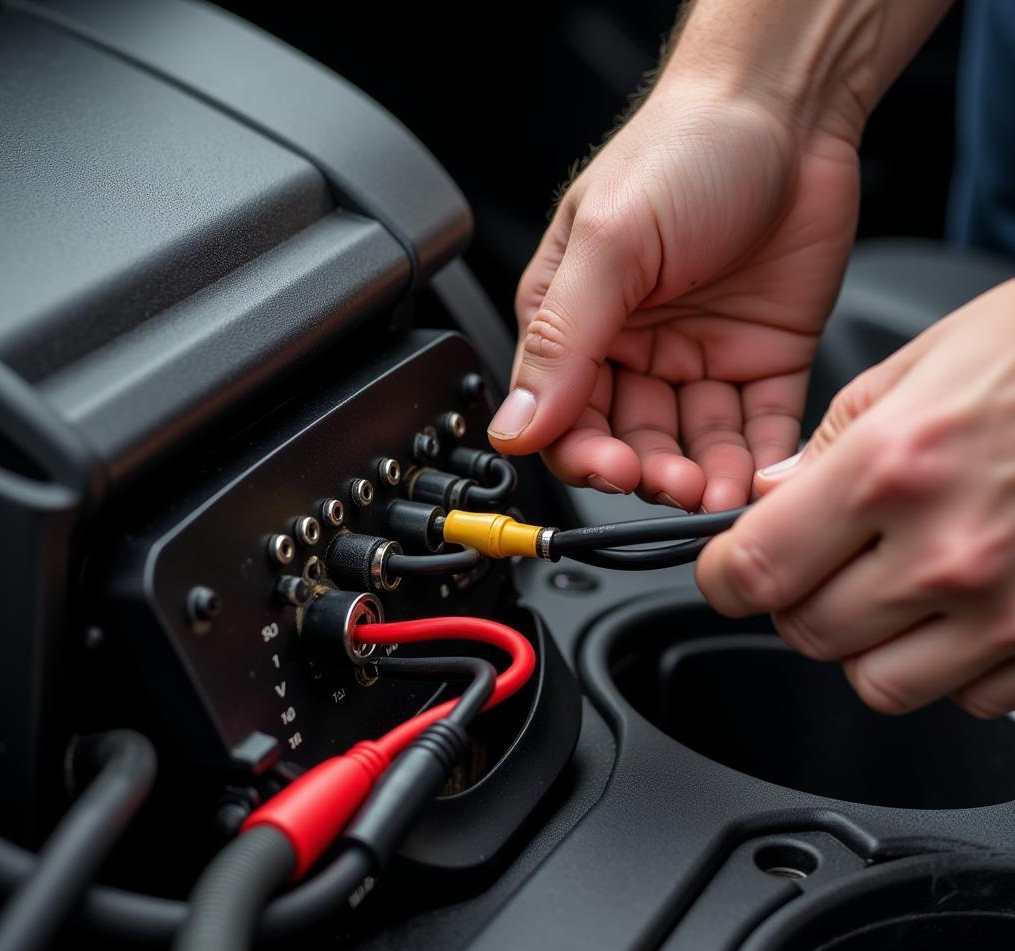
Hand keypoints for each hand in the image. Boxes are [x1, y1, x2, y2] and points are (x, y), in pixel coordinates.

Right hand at [487, 73, 858, 510]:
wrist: (788, 106)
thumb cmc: (684, 148)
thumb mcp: (610, 242)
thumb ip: (562, 341)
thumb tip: (513, 424)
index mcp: (576, 318)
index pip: (563, 413)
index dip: (583, 452)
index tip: (612, 471)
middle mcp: (633, 346)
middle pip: (629, 438)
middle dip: (650, 471)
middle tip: (674, 484)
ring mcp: (699, 356)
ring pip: (693, 444)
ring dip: (703, 476)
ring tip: (717, 492)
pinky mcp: (762, 359)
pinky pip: (758, 426)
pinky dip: (759, 460)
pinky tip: (760, 477)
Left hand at [696, 281, 1014, 717]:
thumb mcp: (915, 368)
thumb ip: (827, 444)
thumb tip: (767, 499)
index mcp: (892, 470)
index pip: (755, 569)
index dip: (722, 577)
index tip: (727, 571)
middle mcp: (948, 553)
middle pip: (807, 634)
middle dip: (796, 601)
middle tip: (822, 561)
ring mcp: (1010, 612)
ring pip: (879, 683)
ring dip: (869, 643)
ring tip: (897, 584)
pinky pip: (968, 698)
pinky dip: (951, 664)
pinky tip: (967, 603)